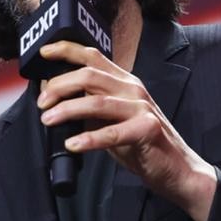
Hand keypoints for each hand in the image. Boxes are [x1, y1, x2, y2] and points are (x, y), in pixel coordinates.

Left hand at [36, 41, 216, 220]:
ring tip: (47, 120)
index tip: (44, 53)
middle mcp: (133, 89)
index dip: (67, 50)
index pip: (94, 56)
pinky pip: (112, 133)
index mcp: (125, 82)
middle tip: (42, 102)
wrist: (178, 169)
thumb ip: (90, 108)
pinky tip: (72, 145)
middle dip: (59, 86)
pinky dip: (88, 139)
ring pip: (97, 101)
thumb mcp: (113, 120)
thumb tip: (55, 100)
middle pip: (89, 76)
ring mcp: (142, 108)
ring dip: (67, 110)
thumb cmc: (142, 144)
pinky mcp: (147, 130)